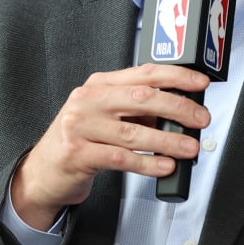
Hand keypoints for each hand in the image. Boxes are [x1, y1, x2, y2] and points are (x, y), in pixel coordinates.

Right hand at [11, 65, 210, 229]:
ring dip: (168, 142)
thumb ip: (134, 110)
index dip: (176, 76)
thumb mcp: (103, 116)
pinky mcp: (78, 153)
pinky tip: (164, 166)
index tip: (200, 84)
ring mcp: (80, 126)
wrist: (43, 171)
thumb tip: (178, 114)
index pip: (144, 73)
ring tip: (189, 148)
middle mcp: (88, 100)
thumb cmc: (79, 141)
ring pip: (134, 132)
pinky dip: (148, 163)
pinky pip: (121, 158)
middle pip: (142, 98)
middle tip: (200, 120)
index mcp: (99, 85)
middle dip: (178, 108)